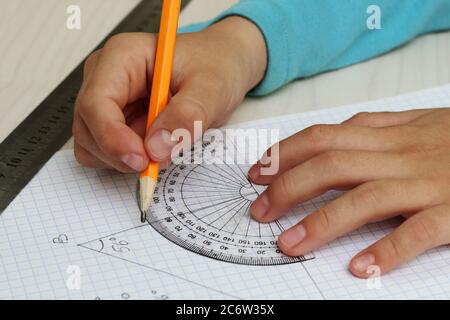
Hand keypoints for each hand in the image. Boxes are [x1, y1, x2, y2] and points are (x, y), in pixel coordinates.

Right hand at [73, 17, 266, 171]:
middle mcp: (106, 76)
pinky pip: (105, 150)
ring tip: (163, 145)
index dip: (112, 138)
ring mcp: (107, 99)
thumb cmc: (215, 65)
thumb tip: (156, 148)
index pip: (96, 103)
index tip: (141, 160)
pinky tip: (155, 146)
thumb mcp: (212, 88)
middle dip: (120, 153)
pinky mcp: (114, 118)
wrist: (221, 64)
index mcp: (123, 56)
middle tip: (159, 160)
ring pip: (92, 144)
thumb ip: (187, 116)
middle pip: (87, 127)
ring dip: (123, 158)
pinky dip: (127, 158)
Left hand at [249, 108, 449, 277]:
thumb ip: (374, 127)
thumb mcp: (416, 122)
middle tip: (260, 211)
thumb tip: (327, 137)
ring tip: (289, 243)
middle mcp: (401, 155)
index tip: (257, 173)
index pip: (323, 137)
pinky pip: (418, 231)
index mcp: (389, 134)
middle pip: (332, 165)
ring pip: (365, 197)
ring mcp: (428, 183)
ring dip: (321, 222)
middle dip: (288, 187)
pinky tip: (360, 269)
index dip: (285, 154)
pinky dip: (388, 250)